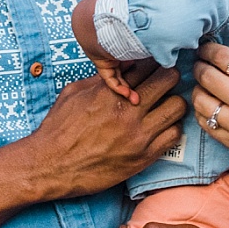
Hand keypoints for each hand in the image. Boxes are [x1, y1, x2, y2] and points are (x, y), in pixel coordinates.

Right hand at [28, 66, 183, 198]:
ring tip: (164, 106)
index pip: (147, 63)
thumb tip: (122, 68)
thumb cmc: (58, 130)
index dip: (152, 61)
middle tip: (163, 82)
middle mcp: (128, 110)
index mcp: (110, 91)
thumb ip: (101, 80)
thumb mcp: (74, 93)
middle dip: (168, 76)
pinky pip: (175, 135)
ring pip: (178, 106)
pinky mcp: (144, 156)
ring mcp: (139, 135)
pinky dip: (171, 128)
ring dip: (173, 102)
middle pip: (168, 78)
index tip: (152, 65)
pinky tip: (160, 128)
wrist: (51, 166)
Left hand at [193, 42, 228, 216]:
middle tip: (199, 63)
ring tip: (202, 86)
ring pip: (201, 101)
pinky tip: (208, 107)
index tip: (205, 47)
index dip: (209, 50)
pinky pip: (206, 124)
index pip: (225, 58)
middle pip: (207, 77)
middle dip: (200, 67)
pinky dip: (203, 112)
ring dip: (198, 90)